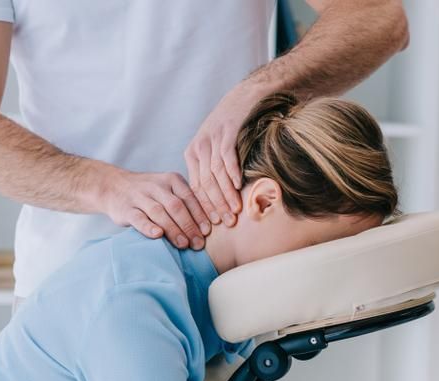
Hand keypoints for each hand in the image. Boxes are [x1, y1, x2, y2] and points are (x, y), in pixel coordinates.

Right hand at [99, 168, 209, 249]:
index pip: (189, 198)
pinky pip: (138, 218)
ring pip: (159, 213)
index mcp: (172, 180)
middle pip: (176, 206)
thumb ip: (186, 203)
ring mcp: (139, 197)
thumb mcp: (169, 190)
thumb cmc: (150, 194)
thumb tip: (209, 227)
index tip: (209, 231)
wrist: (113, 186)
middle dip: (189, 226)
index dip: (200, 215)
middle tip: (199, 243)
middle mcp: (156, 186)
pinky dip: (148, 227)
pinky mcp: (125, 209)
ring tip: (184, 244)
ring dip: (173, 230)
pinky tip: (158, 236)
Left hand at [184, 83, 264, 227]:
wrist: (245, 97)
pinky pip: (227, 156)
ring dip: (226, 194)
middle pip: (206, 183)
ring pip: (216, 173)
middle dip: (216, 205)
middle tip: (226, 222)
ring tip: (235, 210)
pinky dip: (232, 172)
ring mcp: (213, 138)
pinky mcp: (227, 131)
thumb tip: (216, 199)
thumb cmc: (232, 128)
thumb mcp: (215, 148)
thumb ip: (211, 169)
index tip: (214, 224)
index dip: (205, 207)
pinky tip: (238, 186)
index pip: (196, 187)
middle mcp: (199, 146)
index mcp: (192, 154)